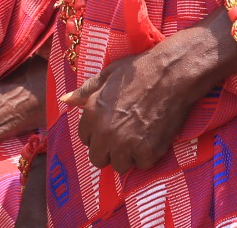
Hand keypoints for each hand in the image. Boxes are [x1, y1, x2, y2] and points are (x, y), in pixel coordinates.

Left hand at [58, 32, 214, 172]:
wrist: (171, 74)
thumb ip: (85, 91)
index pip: (85, 139)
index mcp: (92, 113)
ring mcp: (127, 144)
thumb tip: (65, 100)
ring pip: (119, 166)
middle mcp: (106, 132)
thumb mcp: (107, 75)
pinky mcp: (148, 152)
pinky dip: (147, 156)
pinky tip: (152, 138)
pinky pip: (142, 165)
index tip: (109, 127)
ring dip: (127, 156)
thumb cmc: (139, 71)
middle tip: (123, 137)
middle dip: (108, 150)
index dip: (97, 133)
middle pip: (98, 158)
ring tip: (137, 139)